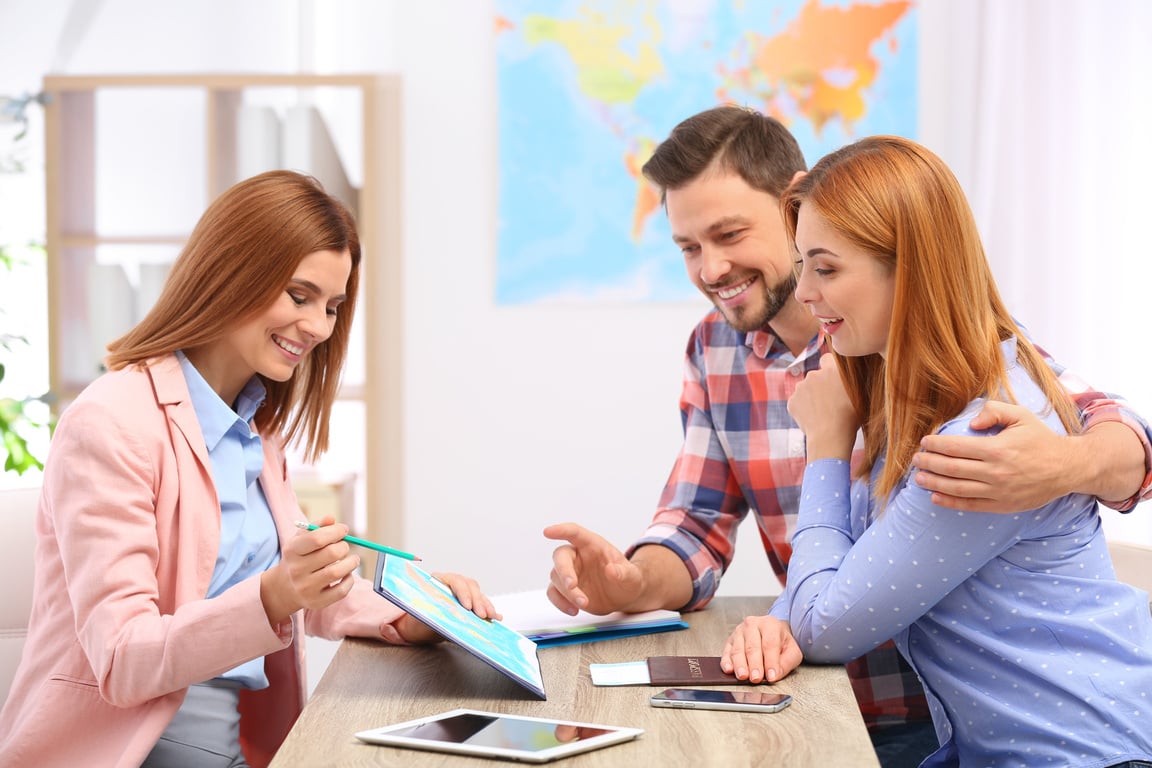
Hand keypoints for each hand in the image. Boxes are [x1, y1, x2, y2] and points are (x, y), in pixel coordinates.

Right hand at [260, 515, 359, 625]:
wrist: (284, 588)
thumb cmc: (298, 557)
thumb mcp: (301, 539)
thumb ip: (316, 526)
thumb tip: (332, 519)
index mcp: (292, 551)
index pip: (317, 538)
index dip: (335, 531)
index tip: (344, 530)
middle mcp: (297, 570)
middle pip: (331, 554)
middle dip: (344, 546)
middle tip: (345, 546)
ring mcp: (306, 588)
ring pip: (337, 572)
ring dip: (351, 562)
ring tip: (352, 559)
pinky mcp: (316, 602)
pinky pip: (341, 591)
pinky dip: (349, 580)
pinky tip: (346, 574)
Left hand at [395, 572, 500, 643]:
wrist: (417, 629)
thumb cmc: (417, 621)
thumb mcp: (422, 619)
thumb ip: (435, 616)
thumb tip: (449, 615)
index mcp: (438, 582)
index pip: (454, 581)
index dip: (463, 592)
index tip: (467, 606)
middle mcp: (452, 584)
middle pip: (469, 586)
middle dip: (477, 601)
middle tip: (481, 615)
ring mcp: (462, 592)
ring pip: (478, 594)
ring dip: (485, 605)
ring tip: (491, 617)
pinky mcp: (469, 603)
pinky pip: (481, 603)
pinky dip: (489, 610)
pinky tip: (496, 616)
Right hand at [543, 523, 644, 614]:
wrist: (624, 596)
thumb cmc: (628, 579)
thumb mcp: (632, 576)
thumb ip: (623, 572)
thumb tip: (611, 570)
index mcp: (592, 545)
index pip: (574, 532)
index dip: (561, 530)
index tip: (548, 532)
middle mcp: (578, 556)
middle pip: (560, 556)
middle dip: (564, 571)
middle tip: (573, 585)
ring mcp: (570, 572)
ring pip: (556, 578)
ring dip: (567, 592)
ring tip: (584, 603)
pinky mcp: (566, 590)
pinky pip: (553, 593)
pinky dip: (560, 603)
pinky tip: (573, 610)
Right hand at [720, 615, 802, 683]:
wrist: (772, 632)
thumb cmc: (781, 642)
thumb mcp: (792, 651)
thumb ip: (786, 663)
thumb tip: (775, 674)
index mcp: (770, 625)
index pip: (770, 644)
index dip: (770, 661)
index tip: (771, 676)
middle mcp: (753, 625)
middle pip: (752, 647)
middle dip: (754, 665)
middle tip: (756, 678)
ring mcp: (739, 632)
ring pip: (738, 650)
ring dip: (740, 665)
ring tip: (743, 676)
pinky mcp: (730, 640)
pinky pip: (727, 652)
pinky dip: (727, 662)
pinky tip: (729, 669)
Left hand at [788, 354, 857, 459]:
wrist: (830, 437)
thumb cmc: (850, 418)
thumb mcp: (860, 395)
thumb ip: (853, 380)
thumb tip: (854, 373)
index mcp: (832, 370)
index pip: (827, 358)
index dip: (831, 368)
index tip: (834, 379)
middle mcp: (814, 374)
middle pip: (816, 375)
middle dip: (821, 384)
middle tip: (831, 400)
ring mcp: (800, 388)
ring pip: (806, 388)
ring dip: (812, 395)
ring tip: (823, 411)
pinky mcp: (792, 401)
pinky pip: (798, 401)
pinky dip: (803, 408)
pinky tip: (814, 418)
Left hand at [912, 400, 1073, 511]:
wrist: (1068, 468)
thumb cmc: (1040, 439)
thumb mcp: (1021, 415)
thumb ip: (994, 411)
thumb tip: (972, 423)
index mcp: (997, 449)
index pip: (957, 447)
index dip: (937, 445)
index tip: (925, 442)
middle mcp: (996, 472)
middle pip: (952, 468)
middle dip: (929, 463)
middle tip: (915, 460)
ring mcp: (999, 491)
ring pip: (957, 488)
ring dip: (934, 483)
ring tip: (918, 478)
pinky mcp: (1003, 505)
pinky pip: (971, 505)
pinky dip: (950, 502)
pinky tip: (935, 497)